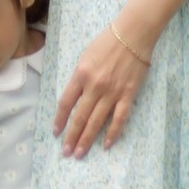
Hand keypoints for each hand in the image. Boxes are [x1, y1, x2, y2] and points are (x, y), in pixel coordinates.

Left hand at [53, 19, 153, 159]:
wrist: (133, 34)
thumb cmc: (107, 41)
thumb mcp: (85, 56)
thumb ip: (79, 77)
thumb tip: (74, 98)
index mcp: (81, 74)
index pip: (66, 102)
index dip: (60, 119)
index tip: (56, 132)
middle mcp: (94, 86)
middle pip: (80, 117)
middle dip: (72, 136)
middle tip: (66, 152)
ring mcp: (112, 92)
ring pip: (96, 122)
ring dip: (87, 139)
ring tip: (80, 153)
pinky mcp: (128, 95)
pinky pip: (119, 118)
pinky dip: (113, 133)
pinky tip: (107, 145)